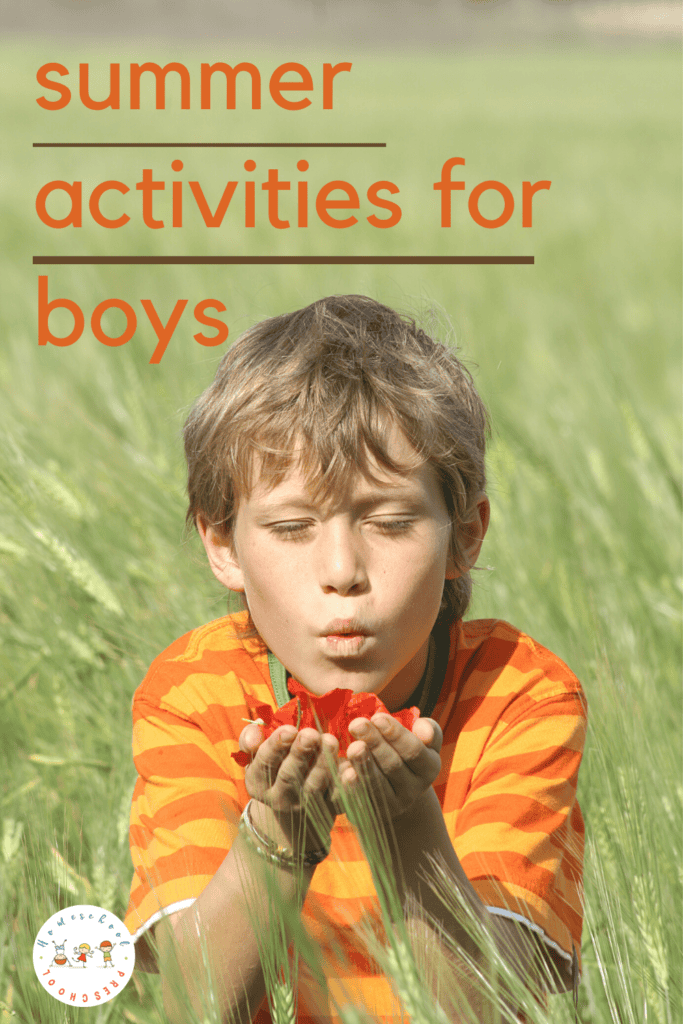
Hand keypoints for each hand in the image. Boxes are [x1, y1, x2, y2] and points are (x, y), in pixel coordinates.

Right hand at [238, 723, 339, 849]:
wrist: (293, 803)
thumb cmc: (275, 764)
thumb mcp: (257, 754)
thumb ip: (250, 739)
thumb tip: (254, 734)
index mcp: (258, 781)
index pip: (263, 763)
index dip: (275, 746)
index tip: (289, 729)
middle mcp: (279, 797)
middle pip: (289, 776)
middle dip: (300, 754)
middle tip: (311, 734)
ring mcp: (304, 806)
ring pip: (314, 787)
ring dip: (323, 764)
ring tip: (331, 741)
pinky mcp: (329, 809)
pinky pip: (338, 798)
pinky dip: (346, 785)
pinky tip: (351, 769)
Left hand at [339, 714, 442, 820]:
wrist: (396, 789)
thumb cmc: (405, 752)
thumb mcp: (422, 740)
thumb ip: (428, 730)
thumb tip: (422, 729)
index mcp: (429, 767)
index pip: (414, 750)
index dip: (396, 734)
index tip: (377, 717)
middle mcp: (414, 789)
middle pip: (393, 765)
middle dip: (374, 743)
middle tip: (356, 724)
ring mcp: (394, 805)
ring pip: (377, 784)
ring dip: (364, 765)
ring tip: (352, 747)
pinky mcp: (373, 814)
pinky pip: (361, 800)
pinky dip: (352, 786)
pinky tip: (344, 772)